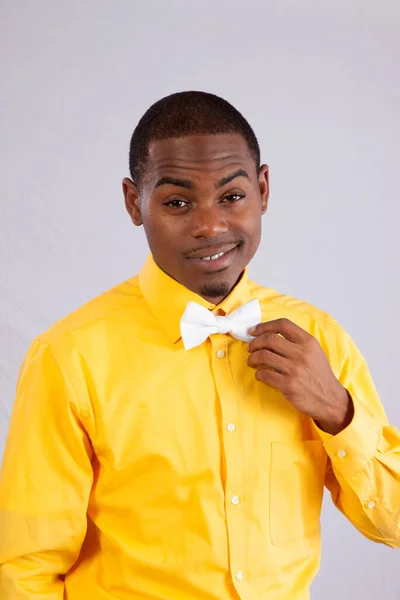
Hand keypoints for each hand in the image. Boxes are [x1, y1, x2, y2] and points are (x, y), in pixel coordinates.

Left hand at [247, 318, 353, 434]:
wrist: (330, 399)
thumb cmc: (318, 374)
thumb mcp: (314, 352)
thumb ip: (296, 341)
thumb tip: (268, 334)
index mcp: (308, 342)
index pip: (283, 324)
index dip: (264, 326)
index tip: (253, 331)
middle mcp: (302, 353)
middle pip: (269, 339)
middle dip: (254, 342)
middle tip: (251, 348)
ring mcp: (295, 369)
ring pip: (263, 356)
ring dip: (253, 358)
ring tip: (252, 361)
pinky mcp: (288, 385)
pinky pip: (264, 374)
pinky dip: (258, 373)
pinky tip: (260, 374)